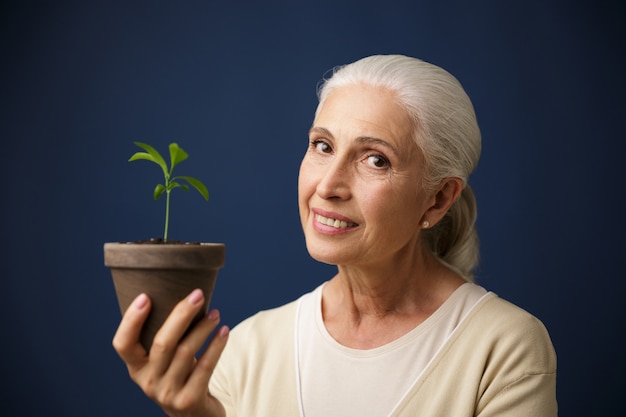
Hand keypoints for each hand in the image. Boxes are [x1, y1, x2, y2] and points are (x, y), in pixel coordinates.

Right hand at [113, 289, 228, 416]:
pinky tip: (224, 331)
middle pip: (162, 343)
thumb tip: (183, 294)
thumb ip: (164, 337)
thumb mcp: (164, 361)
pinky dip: (216, 346)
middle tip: (197, 294)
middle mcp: (147, 382)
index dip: (131, 320)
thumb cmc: (180, 376)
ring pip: (186, 353)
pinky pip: (205, 367)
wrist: (194, 416)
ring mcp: (168, 393)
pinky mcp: (189, 400)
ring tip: (216, 313)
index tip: (146, 296)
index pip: (122, 344)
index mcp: (136, 368)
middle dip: (181, 315)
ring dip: (203, 328)